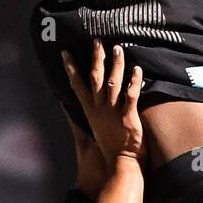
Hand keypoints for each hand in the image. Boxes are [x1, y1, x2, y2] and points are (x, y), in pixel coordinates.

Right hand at [62, 41, 142, 167]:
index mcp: (90, 109)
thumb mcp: (91, 126)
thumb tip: (65, 104)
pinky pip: (131, 95)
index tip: (65, 52)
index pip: (76, 84)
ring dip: (115, 64)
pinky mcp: (128, 117)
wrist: (121, 162)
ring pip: (113, 82)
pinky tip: (137, 70)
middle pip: (95, 77)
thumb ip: (82, 112)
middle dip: (96, 57)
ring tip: (118, 48)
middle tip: (98, 40)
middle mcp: (99, 108)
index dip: (70, 67)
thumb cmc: (109, 144)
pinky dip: (134, 81)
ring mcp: (113, 112)